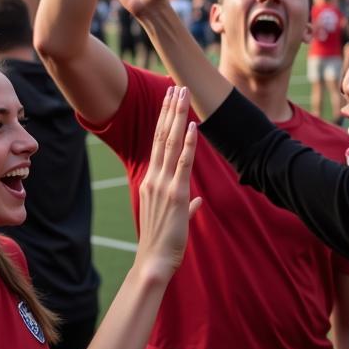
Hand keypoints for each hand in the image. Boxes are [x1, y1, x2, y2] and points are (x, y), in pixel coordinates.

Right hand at [134, 86, 202, 281]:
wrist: (154, 262)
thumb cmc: (163, 244)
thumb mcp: (175, 220)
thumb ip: (186, 206)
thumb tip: (196, 201)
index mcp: (152, 182)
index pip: (158, 144)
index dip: (164, 121)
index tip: (170, 102)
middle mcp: (154, 178)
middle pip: (161, 136)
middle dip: (169, 110)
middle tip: (174, 87)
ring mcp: (163, 184)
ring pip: (169, 144)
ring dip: (177, 118)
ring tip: (181, 96)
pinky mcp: (175, 194)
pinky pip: (182, 164)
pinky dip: (187, 144)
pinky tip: (192, 127)